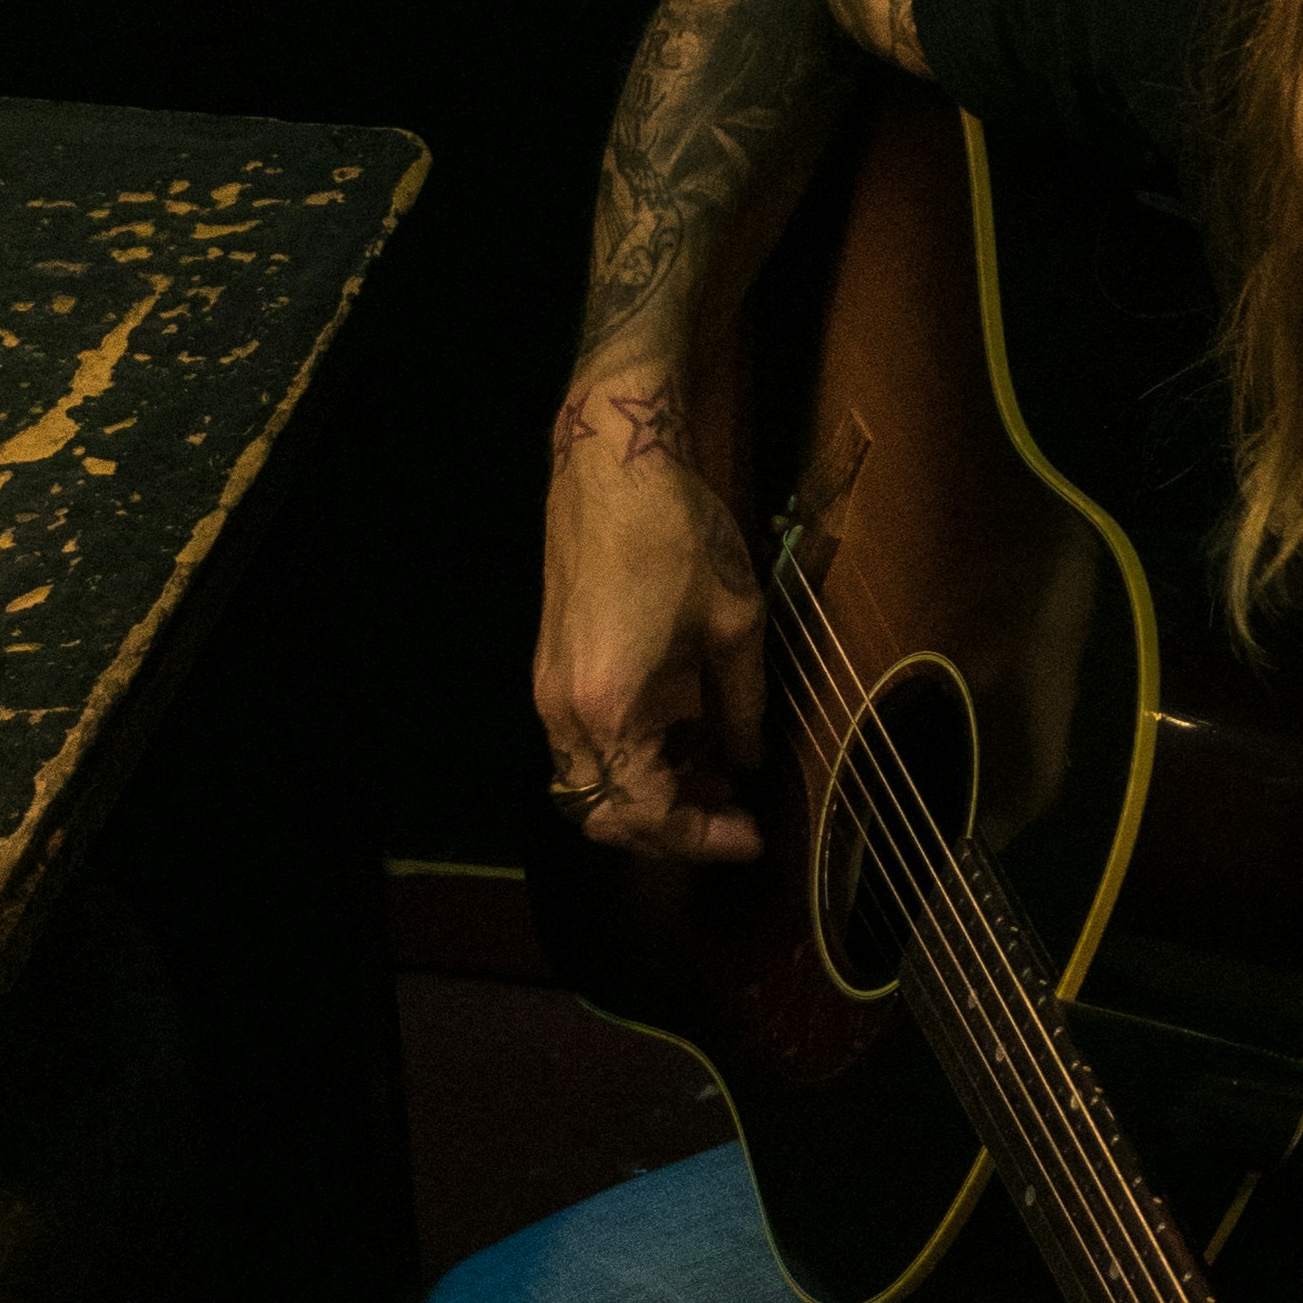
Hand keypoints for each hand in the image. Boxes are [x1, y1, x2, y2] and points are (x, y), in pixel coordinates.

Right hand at [533, 369, 768, 860]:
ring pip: (590, 786)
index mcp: (611, 707)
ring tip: (715, 778)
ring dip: (649, 796)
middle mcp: (566, 711)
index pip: (647, 812)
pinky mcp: (553, 670)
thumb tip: (747, 763)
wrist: (612, 465)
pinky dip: (630, 761)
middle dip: (672, 828)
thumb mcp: (736, 626)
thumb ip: (743, 709)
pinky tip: (683, 740)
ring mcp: (550, 692)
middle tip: (732, 817)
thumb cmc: (677, 534)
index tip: (752, 834)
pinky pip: (585, 748)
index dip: (702, 837)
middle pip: (606, 815)